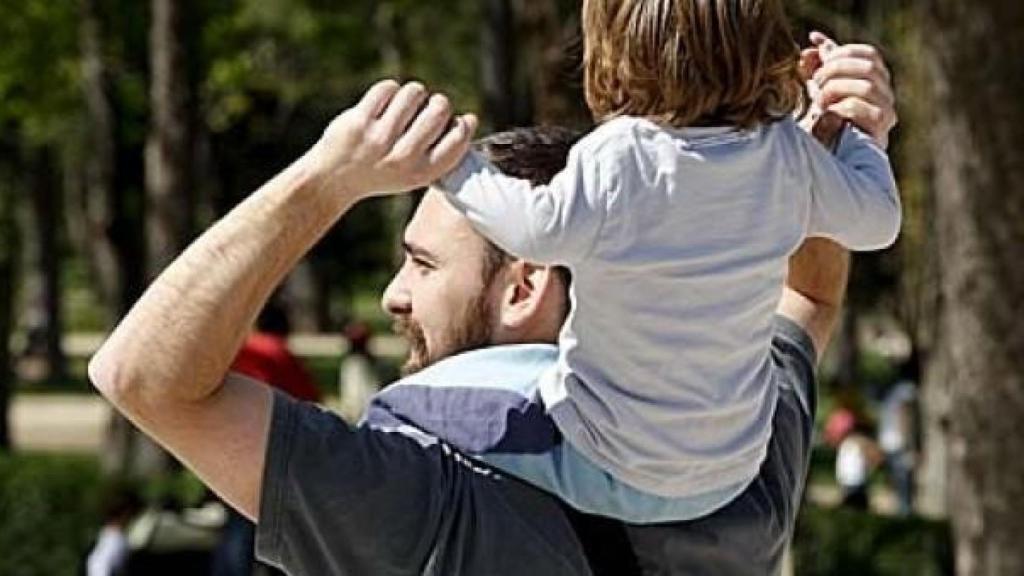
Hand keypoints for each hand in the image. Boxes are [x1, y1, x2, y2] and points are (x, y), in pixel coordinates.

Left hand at [308, 80, 478, 198]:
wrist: (334, 179)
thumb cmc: (381, 171)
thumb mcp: (415, 174)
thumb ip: (441, 151)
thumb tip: (469, 120)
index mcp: (422, 173)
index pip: (458, 138)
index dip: (461, 123)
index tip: (456, 121)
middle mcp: (403, 158)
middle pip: (439, 108)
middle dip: (436, 102)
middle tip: (424, 110)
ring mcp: (380, 139)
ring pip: (414, 92)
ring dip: (412, 93)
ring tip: (402, 106)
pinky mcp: (360, 121)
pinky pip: (388, 88)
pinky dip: (388, 91)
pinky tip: (382, 104)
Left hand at [800, 32, 897, 148]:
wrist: (825, 164)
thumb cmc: (821, 127)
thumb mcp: (818, 92)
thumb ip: (819, 66)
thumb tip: (815, 41)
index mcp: (875, 82)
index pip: (870, 55)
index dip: (844, 53)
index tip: (818, 61)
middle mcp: (886, 97)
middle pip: (870, 67)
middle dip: (836, 69)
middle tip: (815, 81)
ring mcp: (886, 115)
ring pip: (869, 86)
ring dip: (837, 88)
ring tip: (818, 100)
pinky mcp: (879, 134)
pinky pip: (864, 111)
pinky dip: (841, 109)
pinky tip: (826, 116)